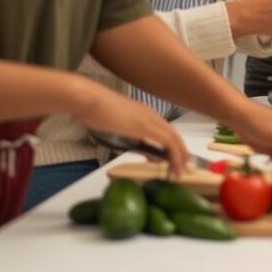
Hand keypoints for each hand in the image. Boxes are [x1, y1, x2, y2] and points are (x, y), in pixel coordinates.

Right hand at [71, 85, 189, 176]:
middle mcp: (152, 115)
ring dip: (179, 157)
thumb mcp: (120, 129)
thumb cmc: (97, 112)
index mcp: (146, 114)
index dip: (175, 148)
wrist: (88, 99)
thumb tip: (146, 153)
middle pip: (175, 136)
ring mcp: (149, 119)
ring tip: (179, 172)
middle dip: (181, 154)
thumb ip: (134, 139)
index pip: (167, 132)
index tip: (176, 163)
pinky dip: (173, 155)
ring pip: (174, 139)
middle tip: (182, 170)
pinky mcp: (144, 126)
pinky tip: (173, 166)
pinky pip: (167, 141)